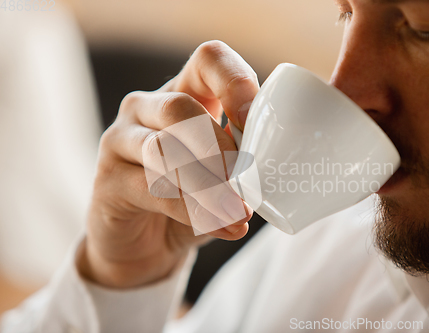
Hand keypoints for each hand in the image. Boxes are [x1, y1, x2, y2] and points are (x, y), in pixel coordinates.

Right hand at [77, 41, 258, 287]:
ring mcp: (120, 139)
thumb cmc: (191, 198)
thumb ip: (242, 160)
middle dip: (219, 147)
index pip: (208, 61)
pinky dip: (192, 211)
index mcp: (183, 92)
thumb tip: (274, 166)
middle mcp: (145, 107)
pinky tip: (219, 226)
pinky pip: (152, 189)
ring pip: (163, 150)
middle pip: (180, 108)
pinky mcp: (106, 179)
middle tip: (246, 180)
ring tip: (238, 213)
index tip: (257, 124)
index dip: (236, 84)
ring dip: (208, 185)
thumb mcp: (222, 173)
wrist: (145, 242)